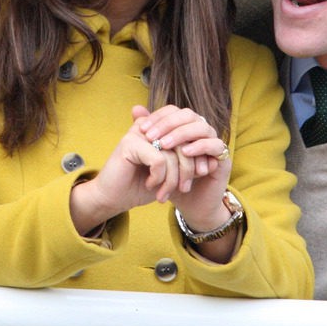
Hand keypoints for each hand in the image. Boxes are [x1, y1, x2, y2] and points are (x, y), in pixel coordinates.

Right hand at [68, 105, 230, 236]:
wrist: (112, 199)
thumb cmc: (141, 185)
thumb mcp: (171, 174)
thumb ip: (188, 163)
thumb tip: (213, 161)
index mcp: (160, 129)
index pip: (189, 133)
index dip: (197, 154)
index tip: (199, 174)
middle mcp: (150, 126)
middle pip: (184, 143)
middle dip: (188, 170)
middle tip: (183, 189)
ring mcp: (138, 133)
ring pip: (173, 153)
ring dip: (173, 179)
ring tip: (165, 193)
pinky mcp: (129, 143)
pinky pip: (159, 159)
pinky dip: (159, 177)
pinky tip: (150, 185)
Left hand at [135, 105, 229, 195]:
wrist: (190, 205)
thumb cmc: (173, 180)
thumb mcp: (157, 157)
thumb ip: (149, 133)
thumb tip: (135, 108)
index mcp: (187, 128)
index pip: (175, 111)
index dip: (159, 117)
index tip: (143, 129)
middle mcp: (202, 132)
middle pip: (189, 115)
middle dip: (168, 124)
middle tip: (152, 136)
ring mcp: (214, 144)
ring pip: (203, 127)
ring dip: (182, 134)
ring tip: (164, 145)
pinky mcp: (223, 159)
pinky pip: (216, 145)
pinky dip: (201, 146)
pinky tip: (186, 152)